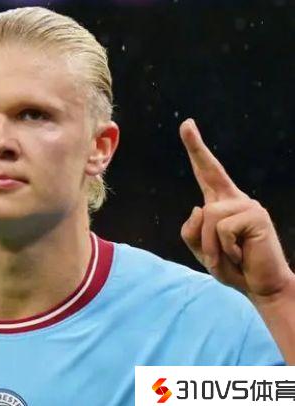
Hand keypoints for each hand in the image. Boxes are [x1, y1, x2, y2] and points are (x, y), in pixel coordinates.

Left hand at [179, 118, 292, 299]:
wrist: (261, 287)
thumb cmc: (233, 267)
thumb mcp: (203, 251)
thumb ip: (193, 231)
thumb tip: (198, 207)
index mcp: (222, 204)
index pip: (207, 173)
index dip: (196, 149)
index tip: (187, 124)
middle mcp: (235, 199)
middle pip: (209, 172)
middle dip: (196, 146)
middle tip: (186, 123)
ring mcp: (248, 204)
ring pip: (207, 216)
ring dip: (209, 245)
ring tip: (228, 257)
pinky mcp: (256, 215)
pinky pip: (221, 229)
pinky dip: (223, 249)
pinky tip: (240, 256)